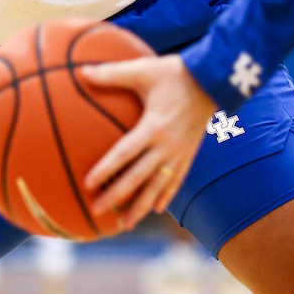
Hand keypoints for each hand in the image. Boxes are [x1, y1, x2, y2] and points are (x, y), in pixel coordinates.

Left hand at [81, 54, 215, 230]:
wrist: (212, 80)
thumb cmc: (173, 72)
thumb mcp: (142, 69)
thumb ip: (112, 73)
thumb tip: (80, 71)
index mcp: (153, 127)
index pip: (124, 154)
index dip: (106, 170)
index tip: (89, 184)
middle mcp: (166, 145)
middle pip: (139, 177)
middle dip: (118, 196)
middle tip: (98, 211)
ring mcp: (180, 152)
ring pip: (158, 186)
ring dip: (141, 206)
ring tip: (125, 224)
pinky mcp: (190, 153)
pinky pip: (176, 180)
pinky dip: (165, 195)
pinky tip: (156, 208)